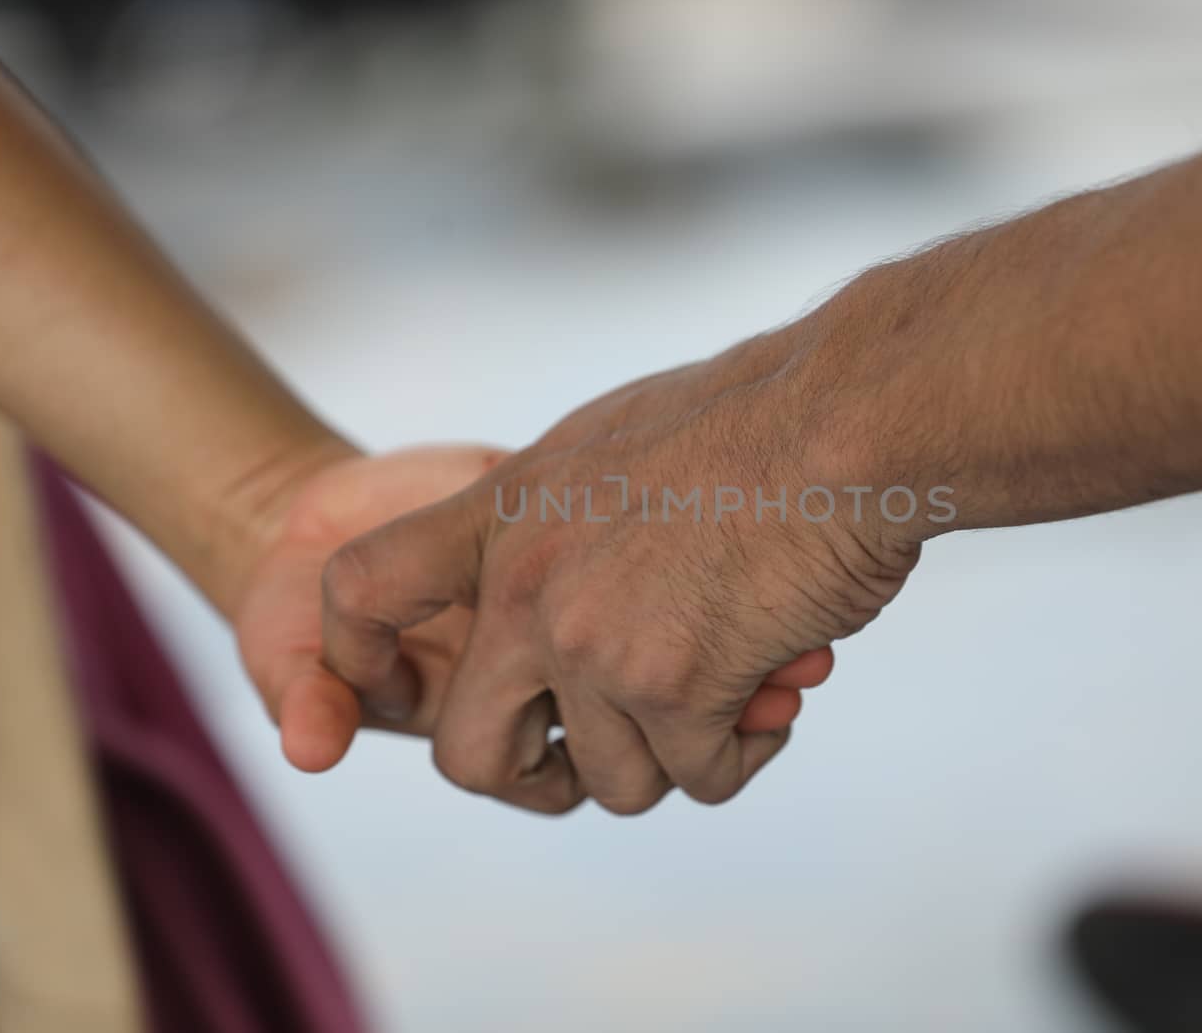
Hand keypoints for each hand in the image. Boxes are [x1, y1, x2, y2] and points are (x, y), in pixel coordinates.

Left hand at [234, 445, 829, 773]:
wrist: (846, 419)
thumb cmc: (758, 421)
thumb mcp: (615, 445)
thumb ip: (562, 523)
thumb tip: (554, 590)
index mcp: (506, 511)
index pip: (362, 587)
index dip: (355, 651)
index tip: (391, 686)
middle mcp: (528, 585)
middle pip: (469, 753)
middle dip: (536, 776)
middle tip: (595, 755)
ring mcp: (594, 643)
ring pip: (609, 781)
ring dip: (674, 758)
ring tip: (729, 699)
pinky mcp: (674, 688)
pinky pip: (696, 778)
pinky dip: (738, 756)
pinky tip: (772, 701)